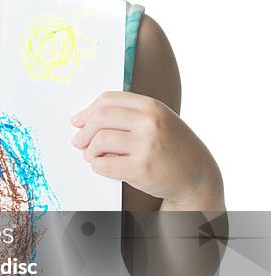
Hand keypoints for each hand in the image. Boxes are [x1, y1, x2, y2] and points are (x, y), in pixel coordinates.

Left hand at [70, 91, 220, 205]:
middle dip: (84, 131)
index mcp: (151, 106)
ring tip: (91, 156)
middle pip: (100, 118)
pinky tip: (100, 166)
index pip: (108, 100)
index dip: (88, 111)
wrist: (197, 176)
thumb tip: (84, 118)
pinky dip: (96, 166)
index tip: (79, 121)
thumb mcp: (158, 120)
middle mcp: (149, 122)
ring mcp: (146, 146)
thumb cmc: (173, 147)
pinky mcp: (141, 169)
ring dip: (88, 150)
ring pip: (99, 141)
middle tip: (78, 141)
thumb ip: (128, 114)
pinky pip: (104, 165)